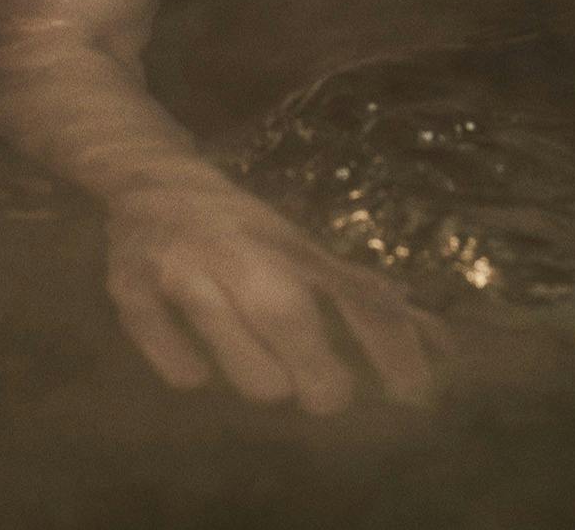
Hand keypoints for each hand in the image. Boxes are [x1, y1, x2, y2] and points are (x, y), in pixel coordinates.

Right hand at [102, 180, 448, 413]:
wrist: (148, 176)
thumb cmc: (244, 230)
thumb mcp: (304, 252)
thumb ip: (363, 298)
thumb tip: (442, 344)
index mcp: (293, 247)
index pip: (356, 296)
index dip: (392, 349)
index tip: (416, 397)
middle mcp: (243, 253)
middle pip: (288, 313)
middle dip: (319, 372)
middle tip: (328, 395)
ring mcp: (185, 269)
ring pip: (228, 337)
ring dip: (259, 375)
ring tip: (268, 381)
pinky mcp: (132, 289)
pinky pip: (167, 352)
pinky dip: (186, 367)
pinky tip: (197, 365)